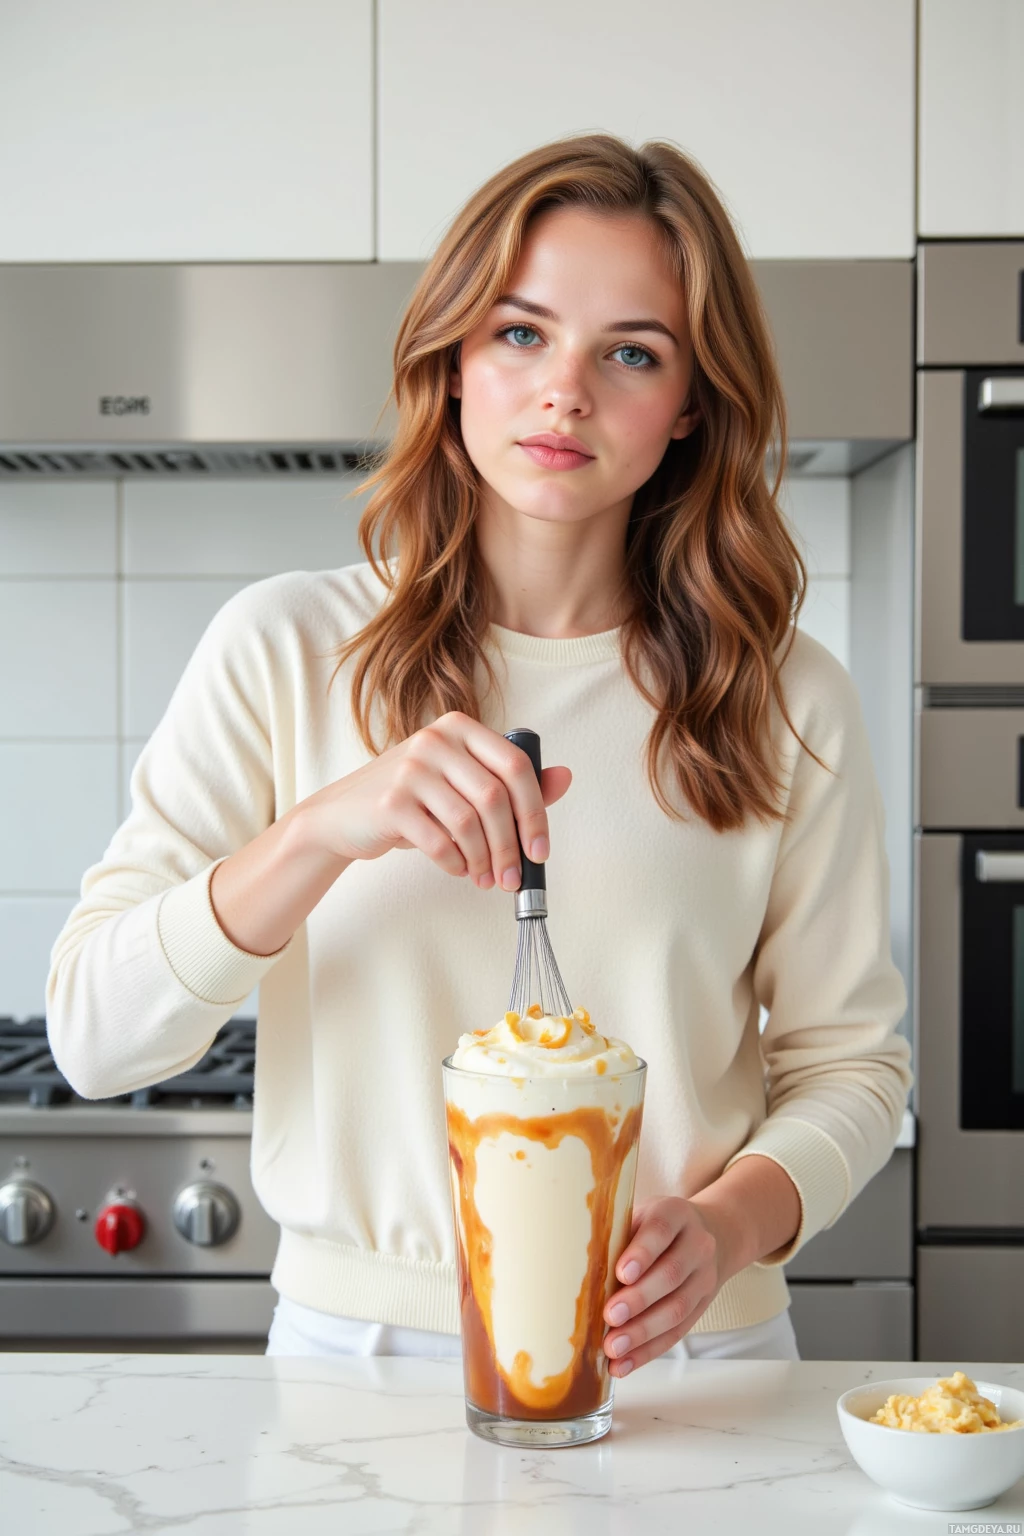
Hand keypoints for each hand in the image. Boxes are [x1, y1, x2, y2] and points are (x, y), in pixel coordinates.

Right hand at [299, 711, 571, 890]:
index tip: (540, 851)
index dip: (536, 812)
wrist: (343, 816)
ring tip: (485, 878)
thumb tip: (565, 777)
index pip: (516, 765)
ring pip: (468, 822)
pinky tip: (457, 868)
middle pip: (494, 797)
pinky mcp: (390, 802)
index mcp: (460, 727)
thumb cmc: (414, 801)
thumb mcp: (462, 785)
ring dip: (484, 859)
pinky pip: (439, 841)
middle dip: (510, 846)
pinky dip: (455, 863)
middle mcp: (435, 739)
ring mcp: (410, 769)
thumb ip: (512, 783)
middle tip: (513, 878)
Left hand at [602, 1196, 724, 1375]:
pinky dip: (648, 1351)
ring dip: (642, 1333)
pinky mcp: (703, 1307)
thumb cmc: (656, 1227)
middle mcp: (697, 1245)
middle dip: (639, 1299)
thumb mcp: (640, 1215)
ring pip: (677, 1309)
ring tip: (613, 1348)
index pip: (660, 1231)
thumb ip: (616, 1235)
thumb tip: (572, 1266)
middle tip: (610, 1316)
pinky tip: (624, 1363)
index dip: (642, 1253)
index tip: (621, 1273)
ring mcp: (704, 1278)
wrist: (709, 1235)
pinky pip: (677, 1333)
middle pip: (671, 1274)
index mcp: (675, 1214)